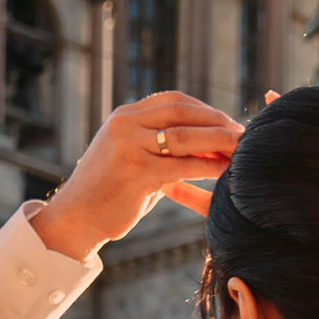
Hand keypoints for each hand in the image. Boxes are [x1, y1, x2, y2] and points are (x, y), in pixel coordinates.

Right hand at [39, 93, 240, 263]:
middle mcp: (126, 124)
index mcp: (125, 116)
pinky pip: (183, 165)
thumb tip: (204, 144)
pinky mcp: (138, 172)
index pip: (174, 100)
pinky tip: (226, 173)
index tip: (227, 122)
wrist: (76, 218)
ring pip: (186, 136)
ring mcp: (130, 146)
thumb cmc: (109, 192)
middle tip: (242, 134)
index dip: (205, 110)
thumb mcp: (131, 157)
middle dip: (217, 122)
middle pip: (183, 112)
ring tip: (241, 150)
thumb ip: (159, 145)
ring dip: (219, 142)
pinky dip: (209, 167)